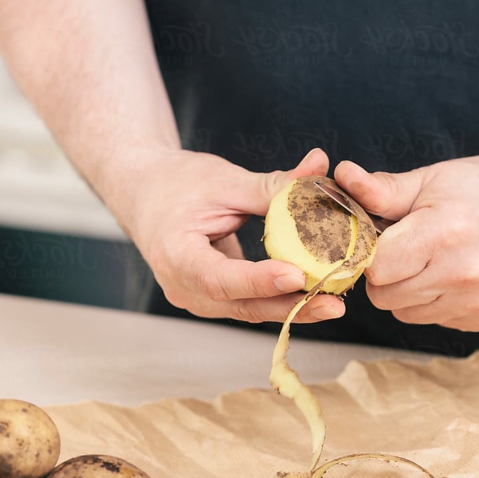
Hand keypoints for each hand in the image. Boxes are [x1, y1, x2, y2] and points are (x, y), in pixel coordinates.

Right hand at [117, 148, 345, 322]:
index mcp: (175, 254)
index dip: (259, 281)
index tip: (297, 275)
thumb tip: (321, 167)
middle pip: (241, 305)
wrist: (144, 193)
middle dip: (290, 307)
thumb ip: (273, 184)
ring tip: (333, 303)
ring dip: (291, 309)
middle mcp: (183, 287)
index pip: (219, 277)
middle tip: (334, 304)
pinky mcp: (212, 297)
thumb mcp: (224, 180)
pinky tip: (315, 295)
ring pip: (249, 309)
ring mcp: (196, 298)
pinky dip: (280, 300)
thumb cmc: (177, 182)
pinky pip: (249, 303)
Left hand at [334, 150, 478, 331]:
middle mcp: (464, 273)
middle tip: (405, 250)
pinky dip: (438, 302)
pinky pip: (439, 320)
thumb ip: (382, 190)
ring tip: (432, 260)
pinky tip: (456, 274)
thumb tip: (342, 176)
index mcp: (443, 233)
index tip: (380, 241)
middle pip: (385, 297)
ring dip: (409, 291)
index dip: (370, 255)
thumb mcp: (430, 180)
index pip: (376, 268)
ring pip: (408, 314)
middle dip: (386, 275)